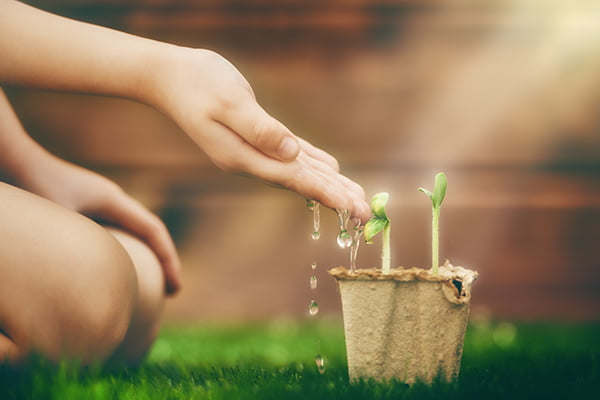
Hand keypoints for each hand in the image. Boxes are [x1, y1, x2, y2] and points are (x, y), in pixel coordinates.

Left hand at [19, 154, 181, 294]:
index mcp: (112, 199)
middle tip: (170, 292)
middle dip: (163, 260)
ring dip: (145, 256)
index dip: (169, 260)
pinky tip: (113, 269)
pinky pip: (113, 232)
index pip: (154, 230)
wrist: (10, 155)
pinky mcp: (81, 206)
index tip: (175, 289)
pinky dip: (123, 252)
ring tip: (148, 284)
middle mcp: (110, 198)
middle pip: (149, 231)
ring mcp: (96, 201)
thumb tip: (88, 288)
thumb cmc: (31, 183)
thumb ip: (74, 248)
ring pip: (132, 231)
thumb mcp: (56, 220)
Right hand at [153, 48, 371, 221]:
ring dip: (329, 183)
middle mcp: (250, 160)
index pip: (294, 179)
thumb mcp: (228, 103)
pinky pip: (291, 155)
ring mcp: (252, 151)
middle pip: (301, 182)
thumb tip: (291, 153)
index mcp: (244, 157)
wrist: (169, 78)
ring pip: (300, 171)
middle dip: (335, 196)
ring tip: (356, 198)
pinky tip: (330, 169)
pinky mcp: (257, 137)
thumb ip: (260, 129)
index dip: (326, 193)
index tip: (352, 207)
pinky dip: (312, 163)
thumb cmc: (196, 84)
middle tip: (366, 214)